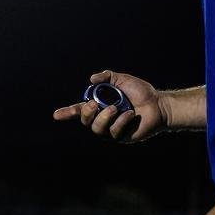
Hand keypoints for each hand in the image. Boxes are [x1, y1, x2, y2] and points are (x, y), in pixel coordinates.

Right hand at [52, 69, 166, 142]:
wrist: (158, 104)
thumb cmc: (140, 92)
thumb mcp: (122, 79)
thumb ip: (107, 77)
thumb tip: (91, 80)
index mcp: (100, 106)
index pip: (80, 111)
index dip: (67, 113)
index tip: (56, 115)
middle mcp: (103, 118)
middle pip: (86, 121)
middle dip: (86, 113)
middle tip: (94, 104)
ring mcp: (112, 129)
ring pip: (97, 129)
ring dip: (103, 117)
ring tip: (115, 108)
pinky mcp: (122, 137)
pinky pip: (115, 132)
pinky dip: (121, 121)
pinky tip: (130, 114)